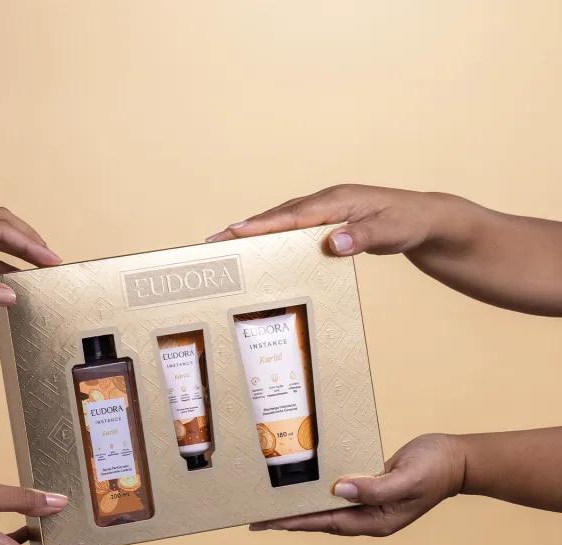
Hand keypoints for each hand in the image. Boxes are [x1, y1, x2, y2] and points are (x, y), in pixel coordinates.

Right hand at [205, 183, 469, 257]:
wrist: (425, 219)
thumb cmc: (408, 224)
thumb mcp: (391, 232)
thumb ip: (362, 236)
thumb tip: (331, 242)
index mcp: (337, 201)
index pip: (293, 215)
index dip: (263, 225)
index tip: (235, 231)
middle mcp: (326, 201)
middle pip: (278, 214)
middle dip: (245, 227)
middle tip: (214, 241)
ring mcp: (326, 209)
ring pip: (282, 219)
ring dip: (255, 230)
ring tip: (225, 243)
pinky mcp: (327, 220)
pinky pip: (293, 226)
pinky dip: (272, 234)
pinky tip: (260, 248)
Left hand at [249, 434, 465, 536]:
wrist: (456, 459)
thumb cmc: (435, 468)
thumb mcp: (407, 478)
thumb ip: (375, 487)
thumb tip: (339, 490)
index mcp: (376, 521)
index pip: (325, 522)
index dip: (295, 522)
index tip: (268, 523)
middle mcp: (368, 517)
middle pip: (319, 521)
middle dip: (288, 520)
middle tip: (256, 519)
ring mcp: (368, 506)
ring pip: (325, 510)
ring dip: (299, 508)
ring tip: (270, 507)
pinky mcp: (368, 490)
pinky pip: (336, 495)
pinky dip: (316, 493)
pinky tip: (301, 489)